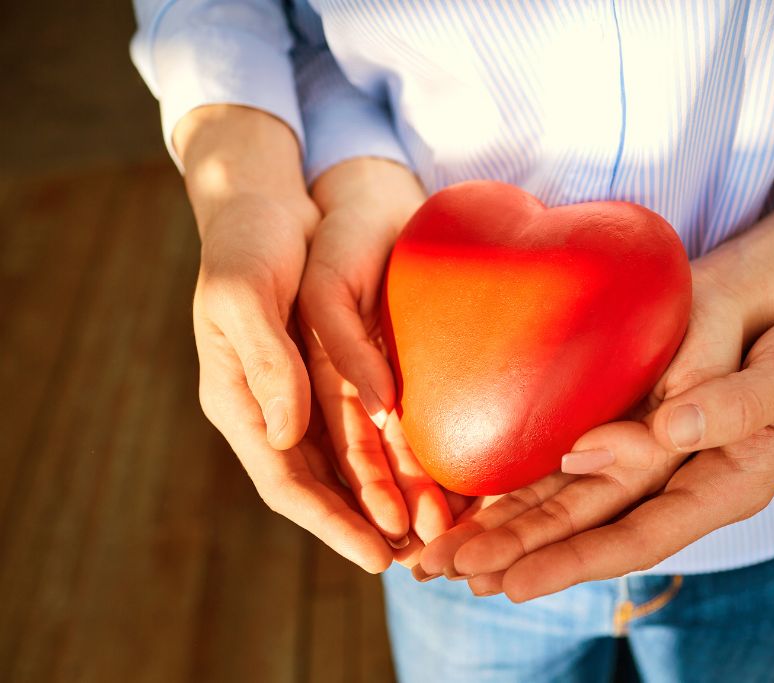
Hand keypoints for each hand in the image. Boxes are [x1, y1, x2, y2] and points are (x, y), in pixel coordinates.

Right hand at [179, 106, 392, 571]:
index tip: (378, 557)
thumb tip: (288, 436)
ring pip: (344, 469)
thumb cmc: (248, 244)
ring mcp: (296, 399)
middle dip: (366, 526)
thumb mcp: (246, 294)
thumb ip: (266, 364)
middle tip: (419, 560)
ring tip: (429, 532)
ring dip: (383, 501)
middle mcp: (268, 412)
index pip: (287, 482)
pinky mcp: (324, 379)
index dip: (332, 524)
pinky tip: (423, 476)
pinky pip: (358, 433)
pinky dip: (388, 460)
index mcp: (239, 402)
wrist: (262, 207)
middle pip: (320, 489)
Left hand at [423, 286, 773, 598]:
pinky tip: (484, 495)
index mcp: (721, 490)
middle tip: (445, 570)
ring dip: (509, 526)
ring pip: (571, 501)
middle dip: (516, 553)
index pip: (636, 537)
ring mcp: (654, 460)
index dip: (574, 560)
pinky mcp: (637, 428)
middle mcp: (677, 485)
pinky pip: (573, 463)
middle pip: (587, 529)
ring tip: (446, 548)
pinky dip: (528, 481)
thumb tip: (664, 434)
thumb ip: (727, 407)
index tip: (511, 582)